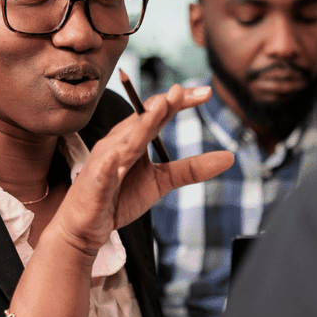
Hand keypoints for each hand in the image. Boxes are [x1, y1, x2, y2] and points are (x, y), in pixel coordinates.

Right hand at [51, 84, 233, 254]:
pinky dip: (110, 166)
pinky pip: (104, 172)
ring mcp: (105, 161)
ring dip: (141, 124)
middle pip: (143, 118)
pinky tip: (117, 160)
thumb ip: (191, 168)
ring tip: (159, 109)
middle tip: (182, 91)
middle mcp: (119, 142)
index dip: (179, 101)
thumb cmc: (120, 196)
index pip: (157, 112)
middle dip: (162, 104)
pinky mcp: (96, 182)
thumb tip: (230, 157)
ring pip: (126, 139)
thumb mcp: (161, 181)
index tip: (206, 92)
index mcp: (133, 137)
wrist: (87, 225)